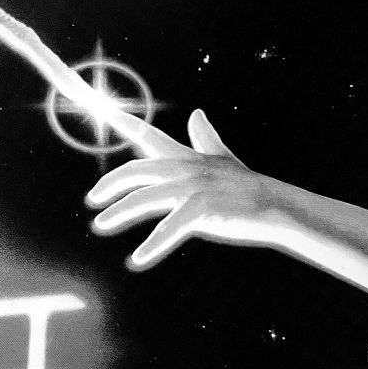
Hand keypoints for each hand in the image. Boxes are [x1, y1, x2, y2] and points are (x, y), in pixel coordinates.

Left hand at [86, 109, 274, 269]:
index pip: (146, 134)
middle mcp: (185, 168)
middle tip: (93, 200)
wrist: (274, 206)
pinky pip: (169, 229)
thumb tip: (197, 113)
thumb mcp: (221, 158)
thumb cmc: (244, 186)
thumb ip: (204, 138)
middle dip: (109, 184)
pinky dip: (152, 245)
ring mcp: (193, 188)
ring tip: (100, 225)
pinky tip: (137, 259)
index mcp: (184, 156)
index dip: (122, 122)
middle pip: (135, 171)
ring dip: (118, 213)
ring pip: (144, 199)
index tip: (100, 109)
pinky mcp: (202, 210)